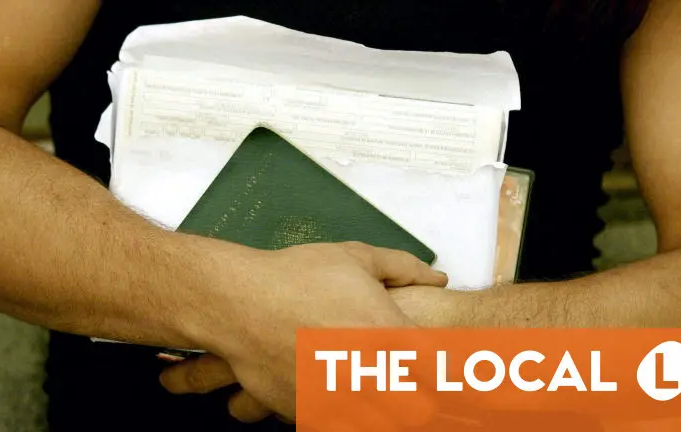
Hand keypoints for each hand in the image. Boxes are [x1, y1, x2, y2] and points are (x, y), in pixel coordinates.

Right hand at [176, 241, 446, 420]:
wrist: (239, 302)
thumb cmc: (299, 275)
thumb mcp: (355, 257)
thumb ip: (403, 267)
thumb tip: (439, 276)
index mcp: (388, 332)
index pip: (440, 371)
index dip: (441, 369)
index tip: (431, 364)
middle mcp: (369, 372)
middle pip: (419, 411)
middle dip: (418, 400)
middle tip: (405, 384)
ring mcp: (338, 398)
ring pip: (381, 427)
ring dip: (384, 414)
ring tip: (373, 395)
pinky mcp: (308, 414)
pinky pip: (341, 430)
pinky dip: (347, 421)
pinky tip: (341, 402)